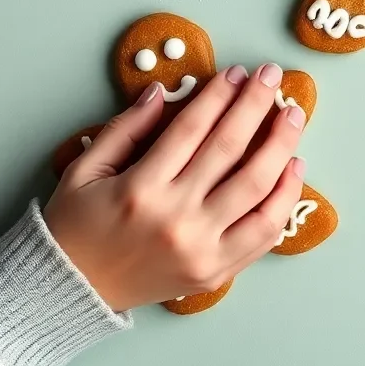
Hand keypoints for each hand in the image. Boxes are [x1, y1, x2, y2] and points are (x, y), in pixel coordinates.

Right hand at [43, 62, 305, 311]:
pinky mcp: (216, 271)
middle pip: (230, 148)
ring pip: (256, 187)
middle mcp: (175, 217)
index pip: (193, 128)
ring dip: (281, 145)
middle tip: (272, 76)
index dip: (219, 95)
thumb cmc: (76, 227)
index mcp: (141, 187)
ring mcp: (200, 248)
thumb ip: (125, 128)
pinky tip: (294, 167)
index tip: (237, 72)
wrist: (71, 293)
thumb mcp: (85, 169)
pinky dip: (285, 198)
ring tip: (293, 115)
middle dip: (256, 104)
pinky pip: (264, 232)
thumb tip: (162, 91)